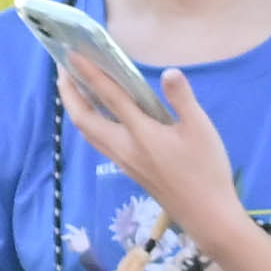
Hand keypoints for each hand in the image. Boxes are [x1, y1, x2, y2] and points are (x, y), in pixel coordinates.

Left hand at [55, 47, 243, 243]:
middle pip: (84, 119)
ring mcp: (124, 161)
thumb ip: (182, 99)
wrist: (205, 215)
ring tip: (74, 89)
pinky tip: (97, 116)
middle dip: (69, 94)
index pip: (109, 98)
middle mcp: (124, 147)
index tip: (73, 54)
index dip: (90, 74)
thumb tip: (169, 72)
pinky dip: (90, 124)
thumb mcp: (201, 130)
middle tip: (64, 69)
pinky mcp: (129, 169)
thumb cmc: (206, 171)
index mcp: (142, 134)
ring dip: (76, 110)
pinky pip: (99, 142)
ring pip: (88, 133)